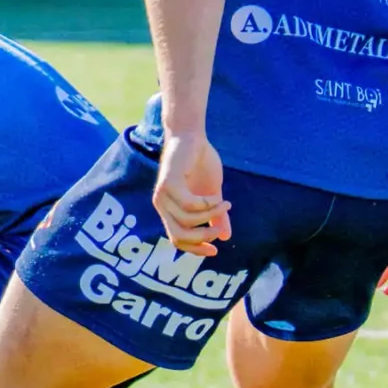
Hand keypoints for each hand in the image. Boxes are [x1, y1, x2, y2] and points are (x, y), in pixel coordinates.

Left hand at [152, 130, 231, 255]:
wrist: (192, 137)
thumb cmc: (200, 164)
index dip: (195, 248)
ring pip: (187, 220)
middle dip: (203, 236)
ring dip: (211, 215)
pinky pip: (189, 204)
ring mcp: (163, 194)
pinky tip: (217, 196)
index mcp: (170, 210)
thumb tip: (225, 237)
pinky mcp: (168, 183)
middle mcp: (162, 205)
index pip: (177, 240)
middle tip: (220, 230)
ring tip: (225, 204)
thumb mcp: (212, 194)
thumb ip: (216, 216)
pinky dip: (207, 204)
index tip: (215, 251)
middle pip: (179, 236)